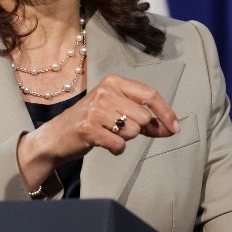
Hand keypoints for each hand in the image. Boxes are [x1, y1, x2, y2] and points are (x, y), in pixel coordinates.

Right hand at [17, 75, 179, 188]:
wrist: (57, 136)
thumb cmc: (91, 122)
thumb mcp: (117, 112)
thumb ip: (145, 119)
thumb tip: (171, 128)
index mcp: (114, 83)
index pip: (150, 95)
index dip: (166, 113)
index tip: (175, 128)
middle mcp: (105, 92)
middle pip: (143, 116)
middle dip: (139, 129)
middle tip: (122, 130)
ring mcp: (95, 110)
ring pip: (132, 131)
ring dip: (125, 138)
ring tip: (109, 134)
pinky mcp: (88, 128)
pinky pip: (119, 144)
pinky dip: (116, 148)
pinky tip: (105, 143)